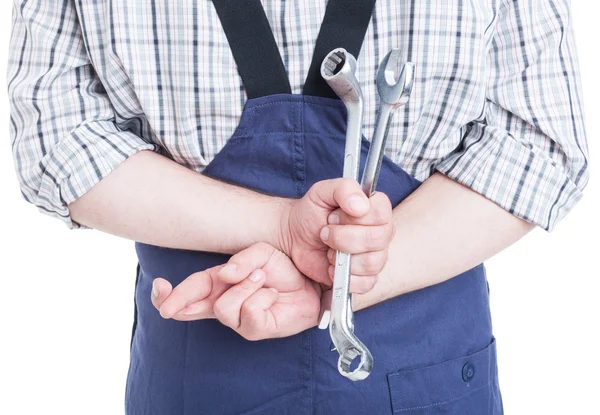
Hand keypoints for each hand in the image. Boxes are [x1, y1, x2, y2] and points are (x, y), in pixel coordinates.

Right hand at [151, 242, 321, 339]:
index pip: (190, 289)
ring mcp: (239, 319)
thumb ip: (241, 260)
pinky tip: (272, 294)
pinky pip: (249, 313)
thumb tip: (224, 274)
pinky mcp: (255, 329)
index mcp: (220, 283)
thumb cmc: (284, 269)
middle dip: (180, 301)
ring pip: (223, 307)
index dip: (170, 292)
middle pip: (191, 307)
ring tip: (262, 280)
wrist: (311, 284)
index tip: (159, 286)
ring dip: (244, 288)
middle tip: (170, 305)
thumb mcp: (261, 253)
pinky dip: (262, 297)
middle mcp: (225, 302)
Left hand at [279, 178, 394, 293]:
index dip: (354, 217)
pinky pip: (365, 283)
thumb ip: (343, 189)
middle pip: (376, 239)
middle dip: (343, 237)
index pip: (381, 213)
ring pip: (371, 262)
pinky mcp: (365, 278)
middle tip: (325, 232)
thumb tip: (361, 205)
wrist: (294, 236)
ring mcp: (376, 257)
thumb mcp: (322, 192)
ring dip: (341, 257)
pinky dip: (343, 276)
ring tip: (328, 249)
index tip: (334, 216)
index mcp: (375, 209)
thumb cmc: (311, 212)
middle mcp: (381, 233)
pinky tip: (331, 266)